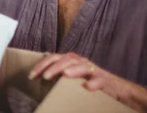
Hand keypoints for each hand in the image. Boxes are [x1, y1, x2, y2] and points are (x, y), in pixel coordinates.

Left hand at [29, 52, 146, 111]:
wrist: (116, 89)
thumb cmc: (88, 83)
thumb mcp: (70, 79)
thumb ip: (57, 77)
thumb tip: (37, 81)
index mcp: (70, 61)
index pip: (52, 58)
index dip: (41, 66)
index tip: (31, 76)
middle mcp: (80, 62)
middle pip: (65, 59)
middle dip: (53, 67)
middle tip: (44, 76)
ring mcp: (93, 70)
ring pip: (82, 66)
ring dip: (73, 70)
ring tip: (64, 74)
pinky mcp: (105, 80)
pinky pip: (99, 80)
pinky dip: (93, 83)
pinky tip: (87, 87)